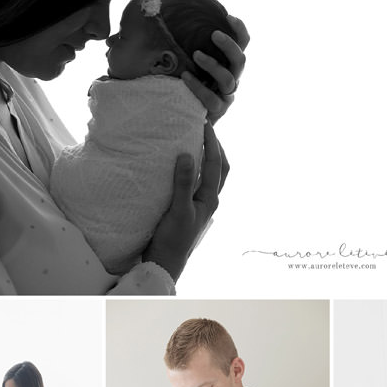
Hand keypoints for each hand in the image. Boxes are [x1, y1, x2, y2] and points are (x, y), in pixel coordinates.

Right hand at [143, 122, 226, 280]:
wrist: (165, 262)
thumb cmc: (173, 239)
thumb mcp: (178, 210)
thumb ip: (183, 183)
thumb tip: (188, 155)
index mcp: (210, 198)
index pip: (216, 164)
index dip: (212, 142)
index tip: (205, 124)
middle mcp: (209, 200)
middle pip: (220, 168)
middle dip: (216, 147)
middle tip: (205, 129)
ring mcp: (200, 204)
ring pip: (211, 175)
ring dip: (208, 157)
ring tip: (197, 141)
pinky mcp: (189, 208)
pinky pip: (198, 183)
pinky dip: (196, 169)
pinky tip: (184, 165)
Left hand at [182, 15, 248, 123]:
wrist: (184, 116)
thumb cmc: (183, 81)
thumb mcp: (185, 58)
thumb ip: (182, 40)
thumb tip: (160, 11)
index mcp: (229, 63)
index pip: (242, 44)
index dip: (240, 30)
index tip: (228, 17)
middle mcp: (232, 78)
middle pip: (240, 61)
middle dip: (229, 46)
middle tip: (214, 34)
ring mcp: (226, 96)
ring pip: (228, 79)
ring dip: (213, 65)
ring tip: (196, 55)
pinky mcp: (217, 110)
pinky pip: (211, 98)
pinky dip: (199, 87)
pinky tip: (186, 76)